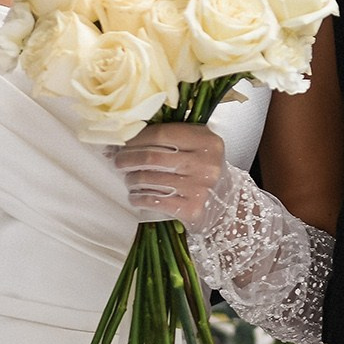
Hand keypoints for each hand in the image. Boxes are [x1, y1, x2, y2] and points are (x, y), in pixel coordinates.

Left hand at [112, 124, 230, 228]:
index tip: (123, 143)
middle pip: (152, 157)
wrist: (225, 203)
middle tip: (118, 161)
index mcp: (207, 141)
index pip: (160, 134)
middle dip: (128, 158)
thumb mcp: (197, 145)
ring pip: (150, 179)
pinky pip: (154, 201)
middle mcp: (206, 163)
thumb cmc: (205, 170)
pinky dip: (138, 198)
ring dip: (132, 179)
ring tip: (129, 179)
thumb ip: (170, 136)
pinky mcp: (192, 209)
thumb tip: (125, 138)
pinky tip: (135, 196)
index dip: (136, 139)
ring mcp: (200, 188)